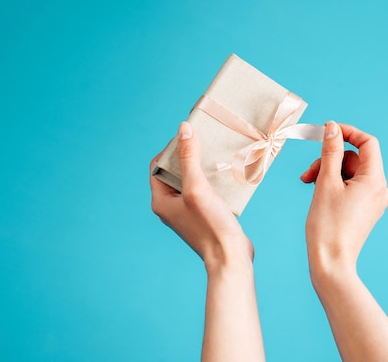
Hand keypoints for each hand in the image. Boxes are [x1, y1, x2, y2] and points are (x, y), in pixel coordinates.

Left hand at [149, 122, 252, 270]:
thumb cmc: (210, 225)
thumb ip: (189, 158)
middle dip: (187, 157)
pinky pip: (203, 191)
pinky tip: (224, 174)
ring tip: (215, 157)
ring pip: (189, 181)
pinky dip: (210, 180)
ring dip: (200, 168)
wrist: (230, 257)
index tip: (189, 138)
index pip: (157, 166)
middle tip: (204, 144)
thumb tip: (183, 129)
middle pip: (173, 172)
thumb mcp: (197, 187)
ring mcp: (187, 212)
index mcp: (161, 201)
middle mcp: (170, 206)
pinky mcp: (203, 215)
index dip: (170, 149)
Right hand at [300, 121, 387, 275]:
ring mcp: (373, 201)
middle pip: (355, 159)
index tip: (327, 131)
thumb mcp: (326, 182)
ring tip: (309, 185)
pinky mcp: (365, 210)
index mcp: (375, 180)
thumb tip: (333, 128)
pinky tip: (318, 194)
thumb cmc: (327, 225)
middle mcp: (380, 189)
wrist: (331, 262)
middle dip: (330, 160)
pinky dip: (334, 185)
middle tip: (308, 174)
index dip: (348, 132)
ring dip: (328, 173)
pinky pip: (351, 187)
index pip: (367, 143)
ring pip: (350, 173)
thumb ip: (330, 152)